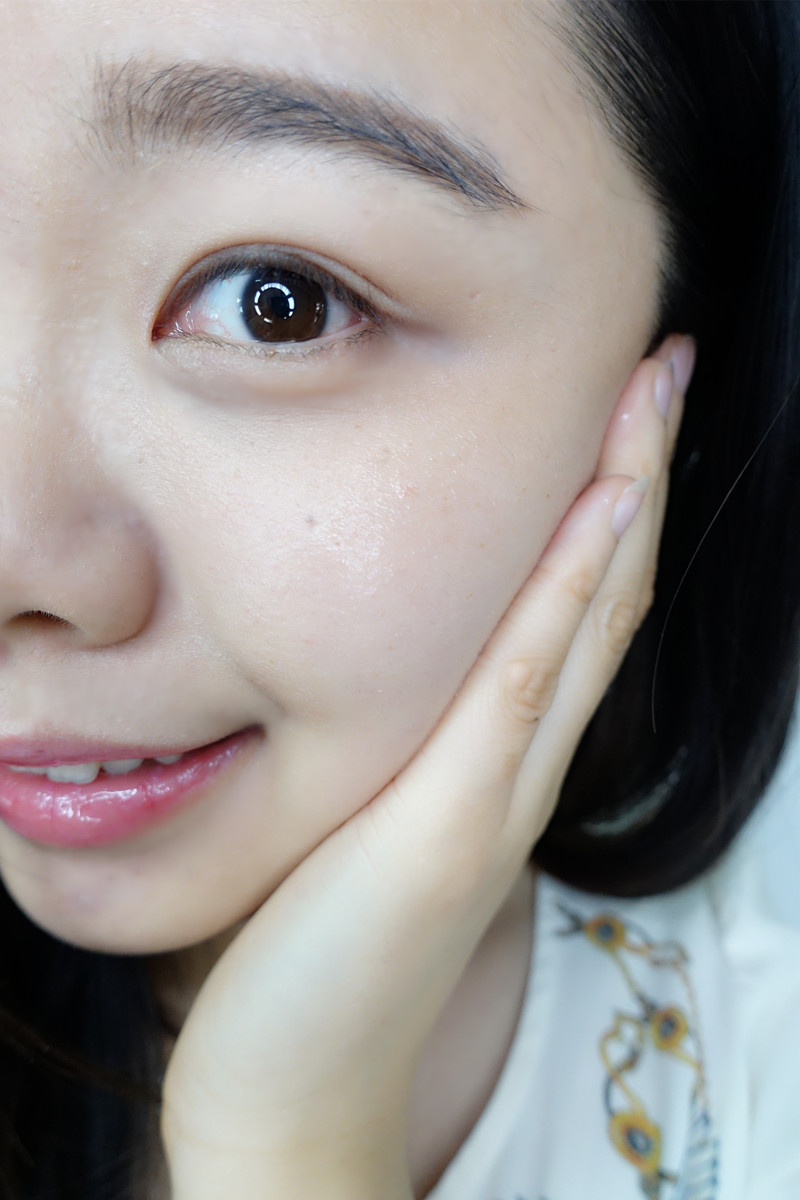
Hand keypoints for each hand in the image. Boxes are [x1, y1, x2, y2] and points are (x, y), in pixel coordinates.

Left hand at [160, 335, 692, 1198]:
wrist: (296, 1080)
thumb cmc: (314, 944)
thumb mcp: (360, 808)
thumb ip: (395, 740)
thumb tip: (383, 662)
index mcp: (492, 754)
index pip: (570, 609)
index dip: (609, 505)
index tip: (622, 408)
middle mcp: (517, 763)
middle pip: (602, 595)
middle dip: (638, 472)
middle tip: (665, 365)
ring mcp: (496, 792)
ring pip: (584, 622)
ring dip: (625, 503)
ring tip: (653, 399)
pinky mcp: (452, 825)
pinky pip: (524, 688)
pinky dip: (570, 596)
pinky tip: (602, 516)